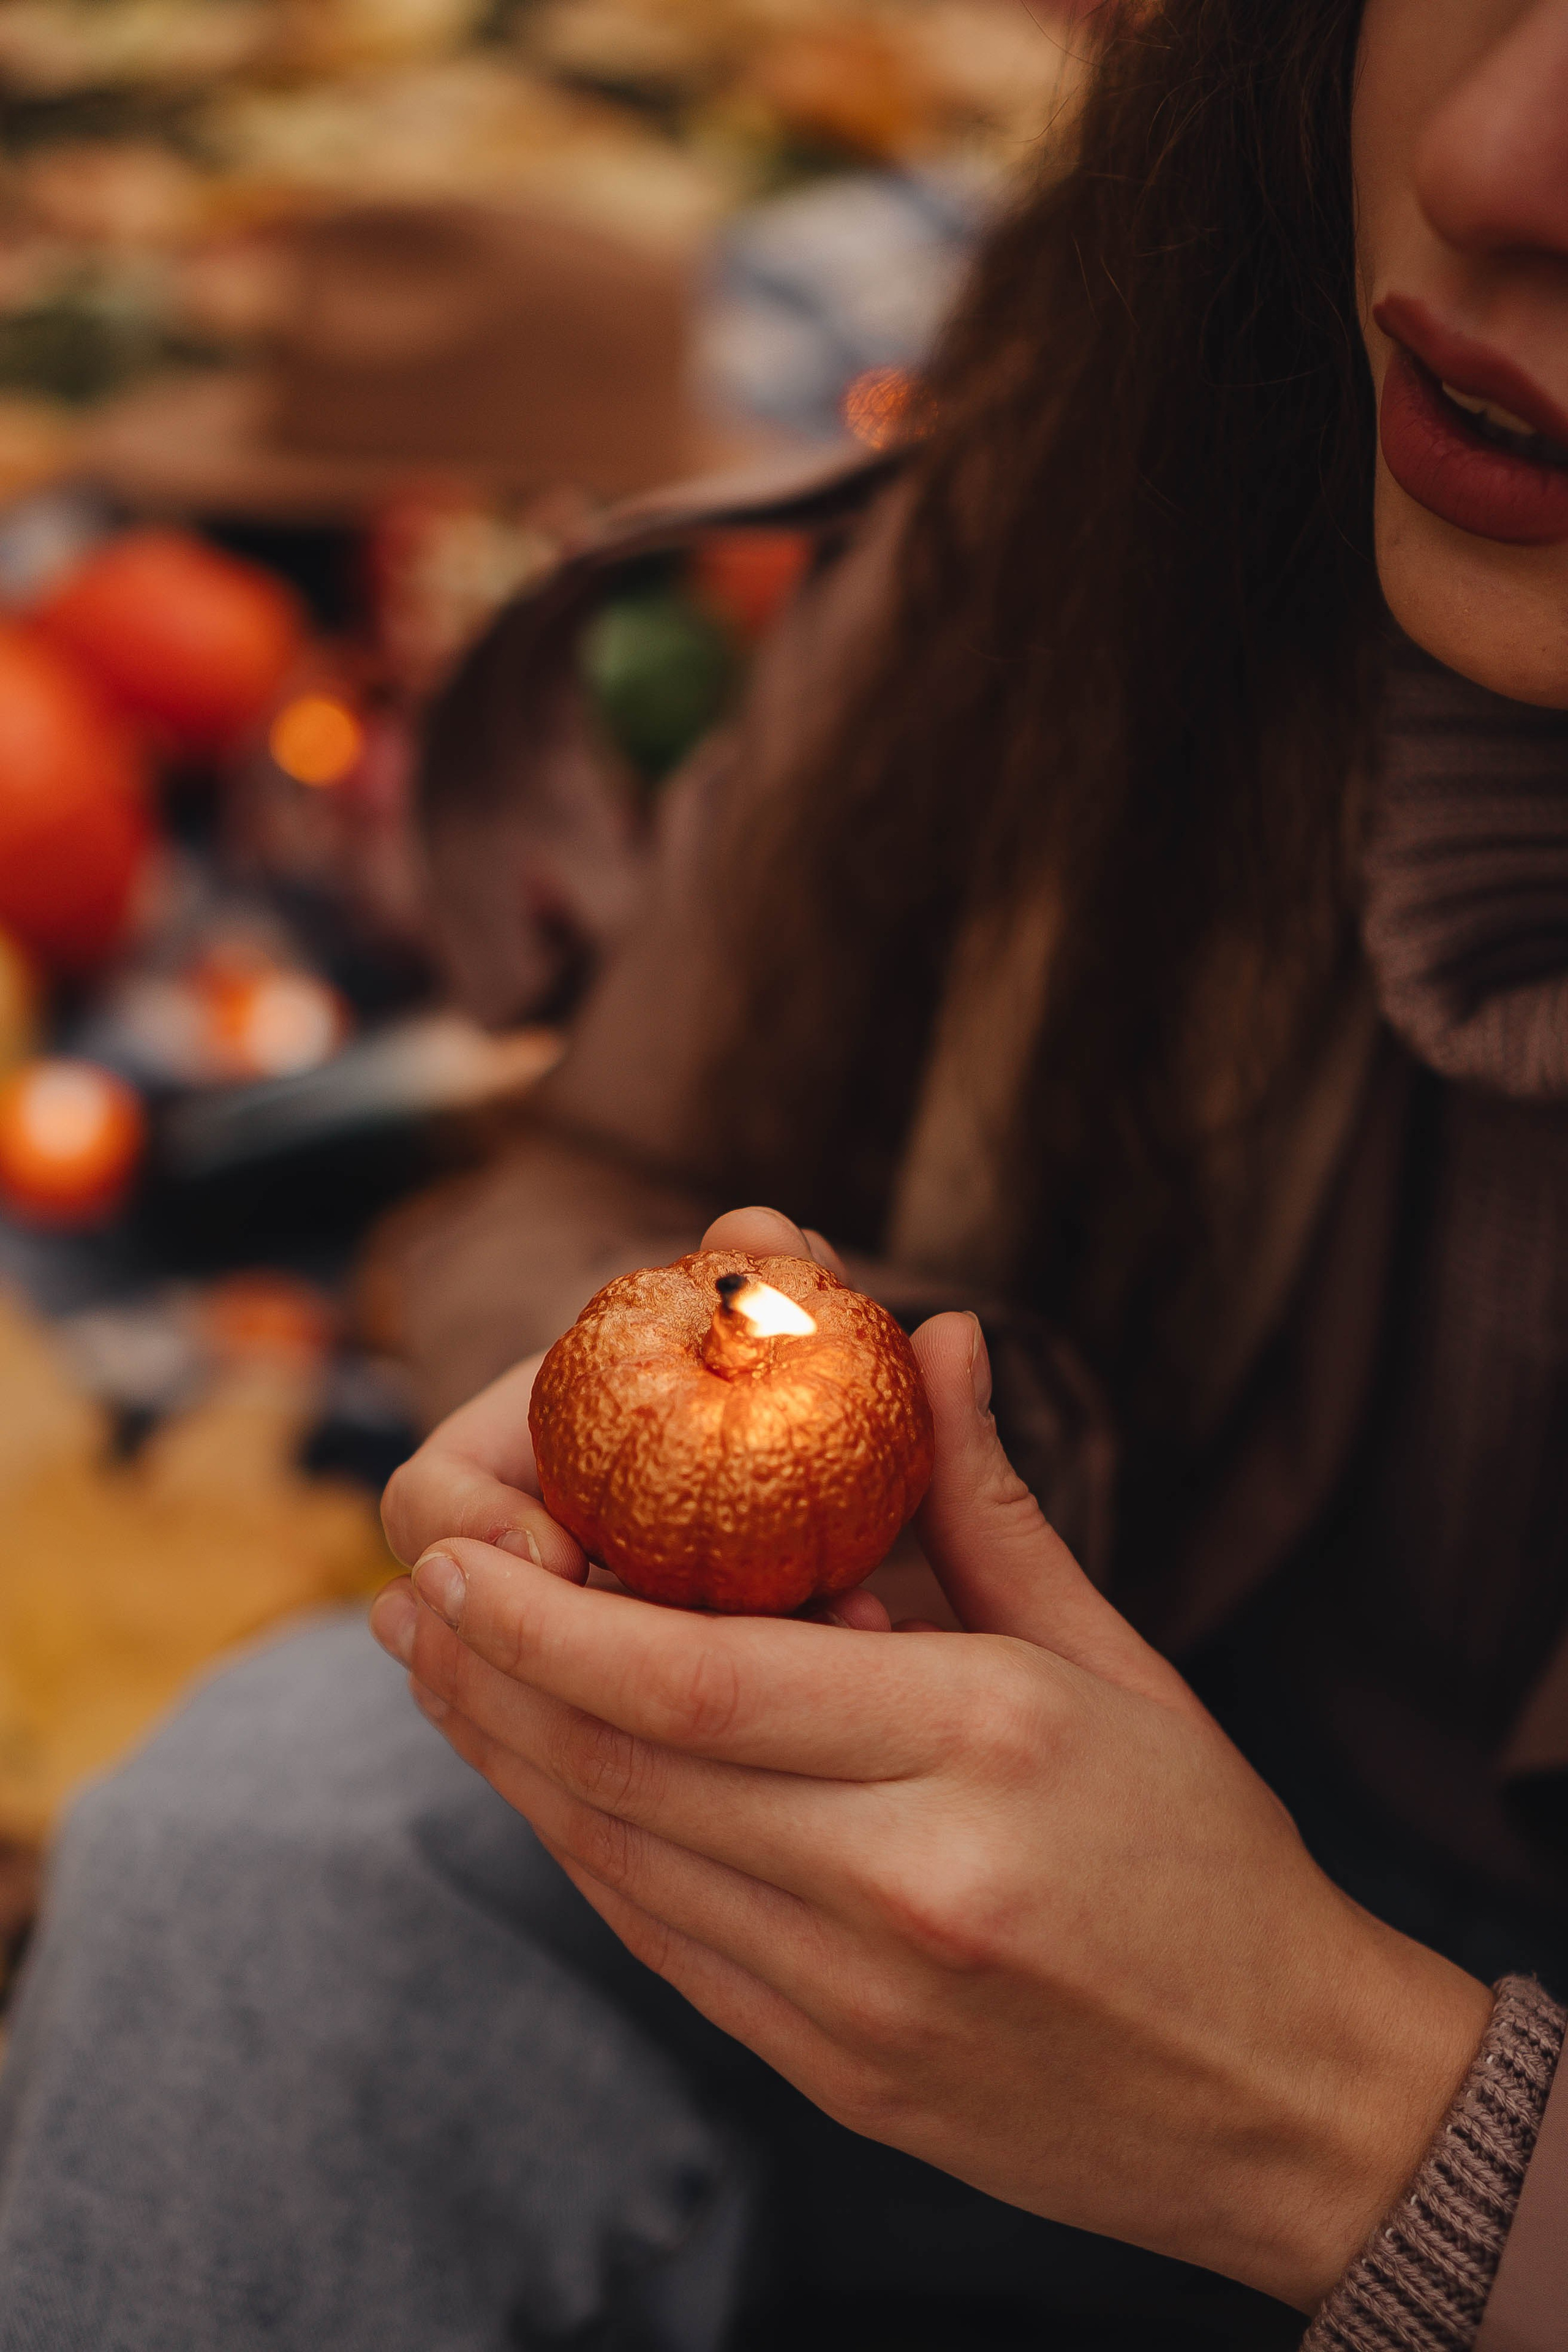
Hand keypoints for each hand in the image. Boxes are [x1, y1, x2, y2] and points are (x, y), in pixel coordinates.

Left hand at [372, 1210, 1492, 2310]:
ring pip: (621, 1864)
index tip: (451, 1562)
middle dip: (493, 1682)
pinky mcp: (833, 2075)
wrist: (1290, 2096)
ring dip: (515, 1763)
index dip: (545, 1622)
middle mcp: (901, 1879)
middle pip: (625, 1771)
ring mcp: (858, 2001)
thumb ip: (989, 1504)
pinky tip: (552, 1784)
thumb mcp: (1117, 1660)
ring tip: (451, 1676)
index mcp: (982, 1745)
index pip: (697, 1680)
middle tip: (414, 1606)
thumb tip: (934, 1345)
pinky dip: (591, 1851)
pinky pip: (665, 1946)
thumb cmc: (1211, 1854)